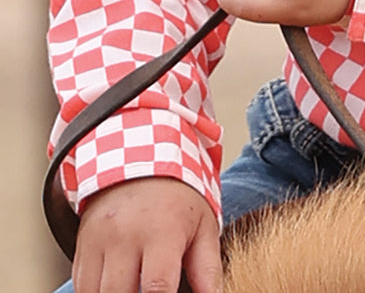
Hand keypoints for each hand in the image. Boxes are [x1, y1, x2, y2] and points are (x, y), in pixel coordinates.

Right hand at [73, 176, 219, 292]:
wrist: (143, 160)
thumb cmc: (179, 197)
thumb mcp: (204, 225)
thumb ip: (207, 268)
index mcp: (162, 232)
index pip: (157, 289)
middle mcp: (125, 236)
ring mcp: (99, 240)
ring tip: (136, 288)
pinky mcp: (82, 245)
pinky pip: (82, 286)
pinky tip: (118, 288)